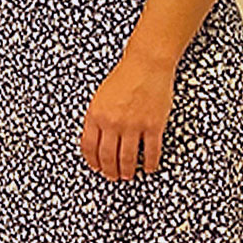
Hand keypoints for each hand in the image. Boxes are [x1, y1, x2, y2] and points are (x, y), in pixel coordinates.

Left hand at [81, 53, 175, 179]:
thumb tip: (96, 141)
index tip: (96, 167)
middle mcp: (112, 122)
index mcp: (95, 115)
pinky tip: (149, 167)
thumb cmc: (123, 78)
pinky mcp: (153, 125)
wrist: (146, 65)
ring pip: (128, 158)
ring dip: (127, 170)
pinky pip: (151, 151)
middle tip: (112, 177)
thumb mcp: (99, 98)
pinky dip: (150, 163)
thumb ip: (96, 119)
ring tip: (128, 176)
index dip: (92, 161)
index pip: (89, 146)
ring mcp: (133, 125)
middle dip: (109, 170)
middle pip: (107, 156)